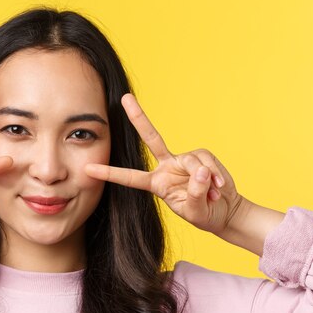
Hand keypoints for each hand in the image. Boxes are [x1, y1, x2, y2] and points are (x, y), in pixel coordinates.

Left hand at [85, 93, 243, 234]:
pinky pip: (207, 163)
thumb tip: (200, 172)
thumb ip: (195, 194)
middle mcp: (166, 167)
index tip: (88, 169)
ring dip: (205, 182)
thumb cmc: (205, 214)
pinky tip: (219, 189)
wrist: (225, 211)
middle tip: (124, 97)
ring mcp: (183, 160)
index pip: (129, 177)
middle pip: (151, 138)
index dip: (109, 173)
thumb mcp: (196, 212)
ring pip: (193, 162)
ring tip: (212, 197)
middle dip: (138, 117)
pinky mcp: (201, 156)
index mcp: (156, 184)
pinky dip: (216, 177)